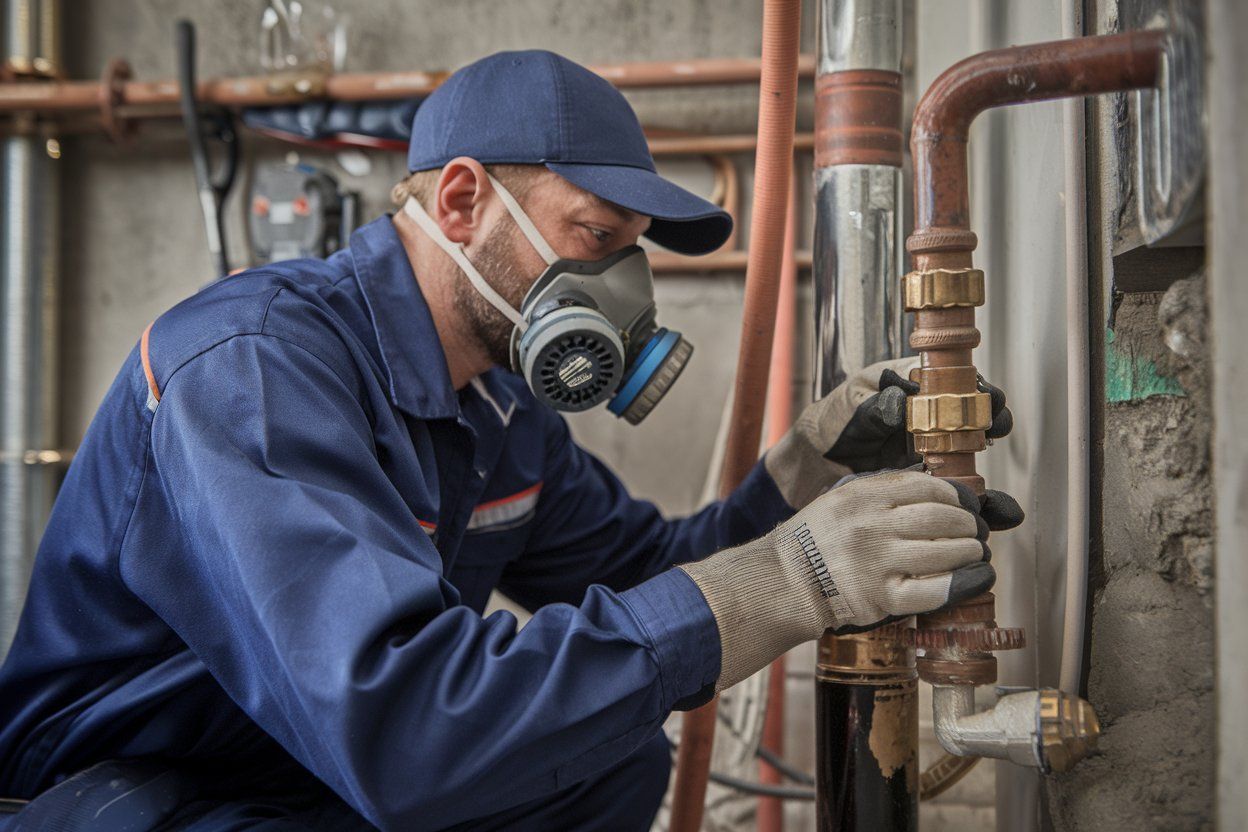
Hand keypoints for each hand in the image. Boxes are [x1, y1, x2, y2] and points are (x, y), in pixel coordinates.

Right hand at [681, 469, 1023, 690]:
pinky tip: (977, 578)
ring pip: (946, 551)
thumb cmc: (818, 538)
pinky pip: (936, 590)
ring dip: (970, 551)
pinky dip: (964, 583)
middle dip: (969, 523)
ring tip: (974, 552)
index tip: (965, 504)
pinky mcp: (882, 598)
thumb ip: (883, 490)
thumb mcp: (842, 498)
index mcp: (864, 496)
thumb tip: (935, 486)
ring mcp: (878, 563)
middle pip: (942, 517)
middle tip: (975, 530)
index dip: (957, 495)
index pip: (928, 487)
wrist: (786, 581)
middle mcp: (872, 525)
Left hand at [764, 357, 1013, 508]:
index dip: (975, 388)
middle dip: (990, 422)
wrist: (812, 465)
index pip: (953, 381)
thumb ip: (873, 407)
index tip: (986, 397)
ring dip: (991, 463)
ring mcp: (931, 449)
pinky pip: (958, 488)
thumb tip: (902, 402)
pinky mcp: (927, 481)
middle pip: (972, 416)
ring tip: (1002, 468)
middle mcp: (930, 417)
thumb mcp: (848, 410)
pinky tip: (998, 513)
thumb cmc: (829, 425)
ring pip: (971, 456)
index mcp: (912, 386)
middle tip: (995, 428)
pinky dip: (978, 501)